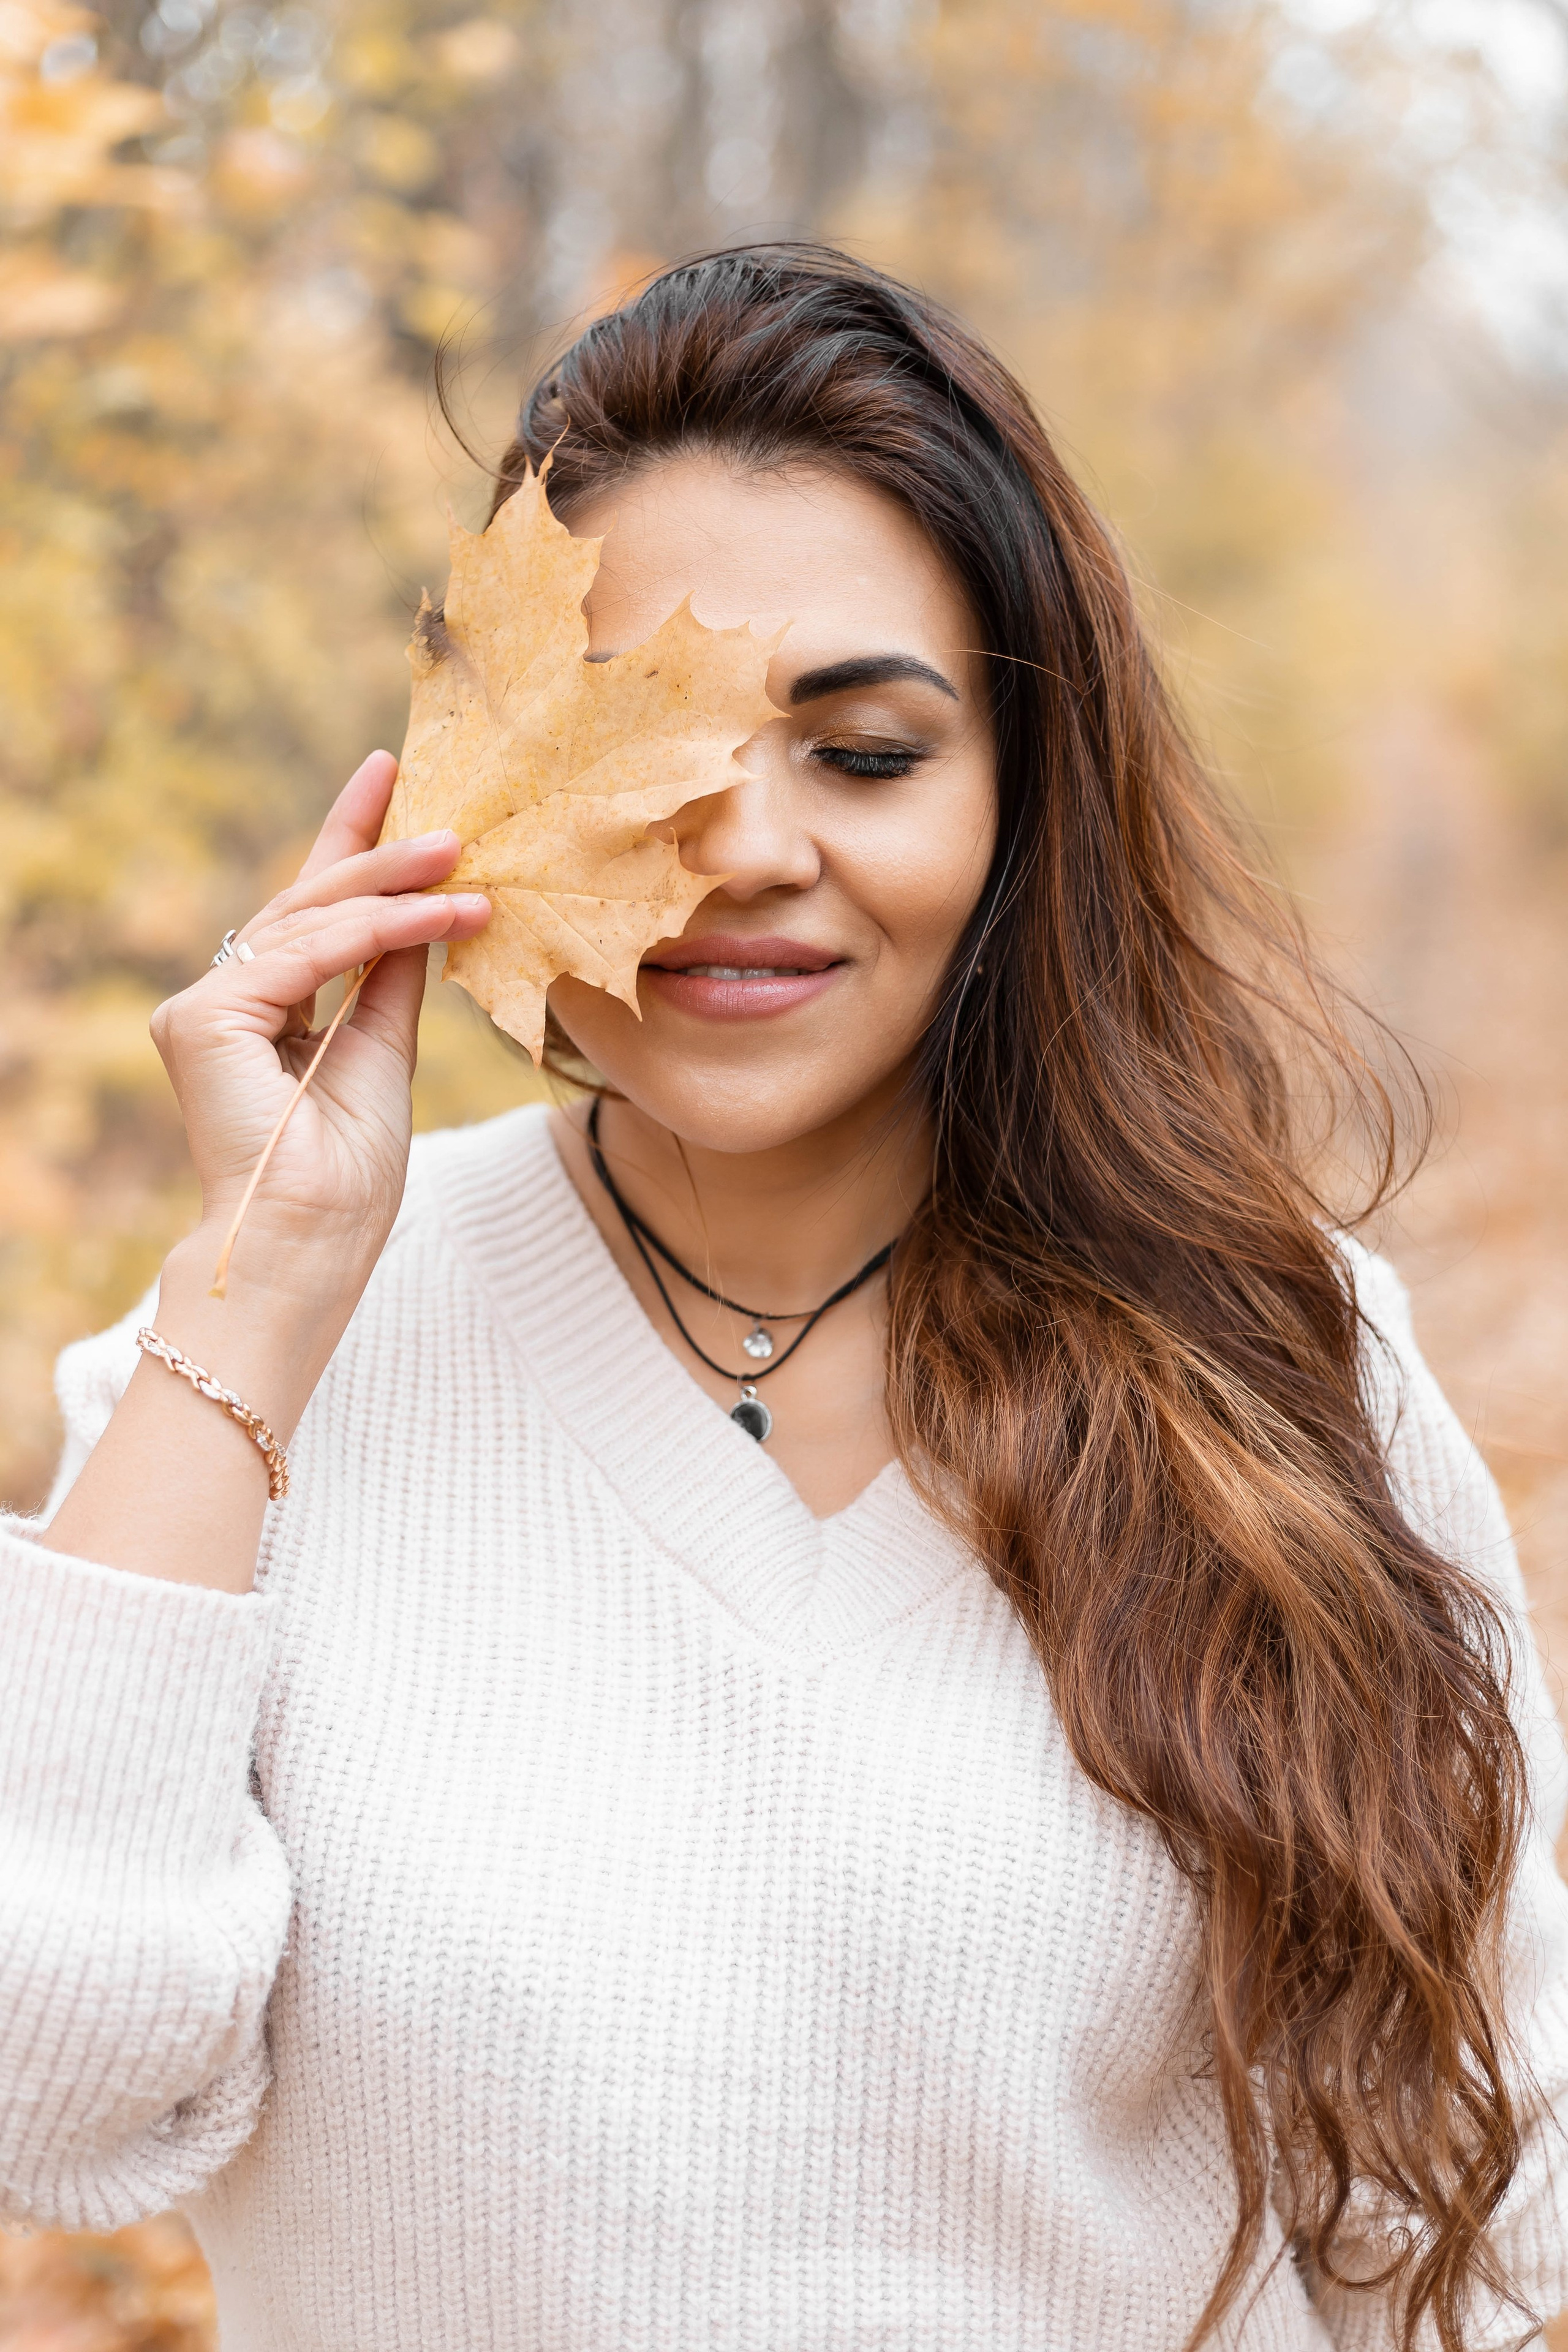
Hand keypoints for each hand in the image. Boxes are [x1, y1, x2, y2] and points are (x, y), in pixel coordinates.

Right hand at [151, 751, 489, 1304]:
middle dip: (378, 853)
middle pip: (308, 906)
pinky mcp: (203, 1020)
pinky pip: (307, 956)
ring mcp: (204, 1008)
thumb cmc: (348, 1175)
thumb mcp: (386, 1048)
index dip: (350, 842)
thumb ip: (391, 974)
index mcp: (262, 1010)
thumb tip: (425, 906)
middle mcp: (223, 1001)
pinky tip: (438, 914)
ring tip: (464, 865)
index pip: (312, 911)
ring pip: (310, 922)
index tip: (389, 778)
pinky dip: (376, 932)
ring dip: (395, 891)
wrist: (314, 1245)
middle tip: (447, 817)